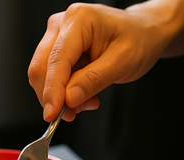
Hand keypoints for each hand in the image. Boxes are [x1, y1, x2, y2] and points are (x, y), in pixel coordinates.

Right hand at [28, 2, 170, 121]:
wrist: (143, 34)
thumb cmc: (138, 40)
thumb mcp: (122, 62)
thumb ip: (93, 81)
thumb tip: (68, 99)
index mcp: (78, 20)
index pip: (55, 61)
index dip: (52, 91)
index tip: (52, 115)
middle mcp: (61, 25)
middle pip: (41, 69)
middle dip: (54, 97)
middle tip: (73, 113)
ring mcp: (57, 38)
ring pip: (43, 77)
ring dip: (60, 98)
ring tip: (87, 101)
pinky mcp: (57, 52)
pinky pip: (51, 79)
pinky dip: (64, 94)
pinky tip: (83, 95)